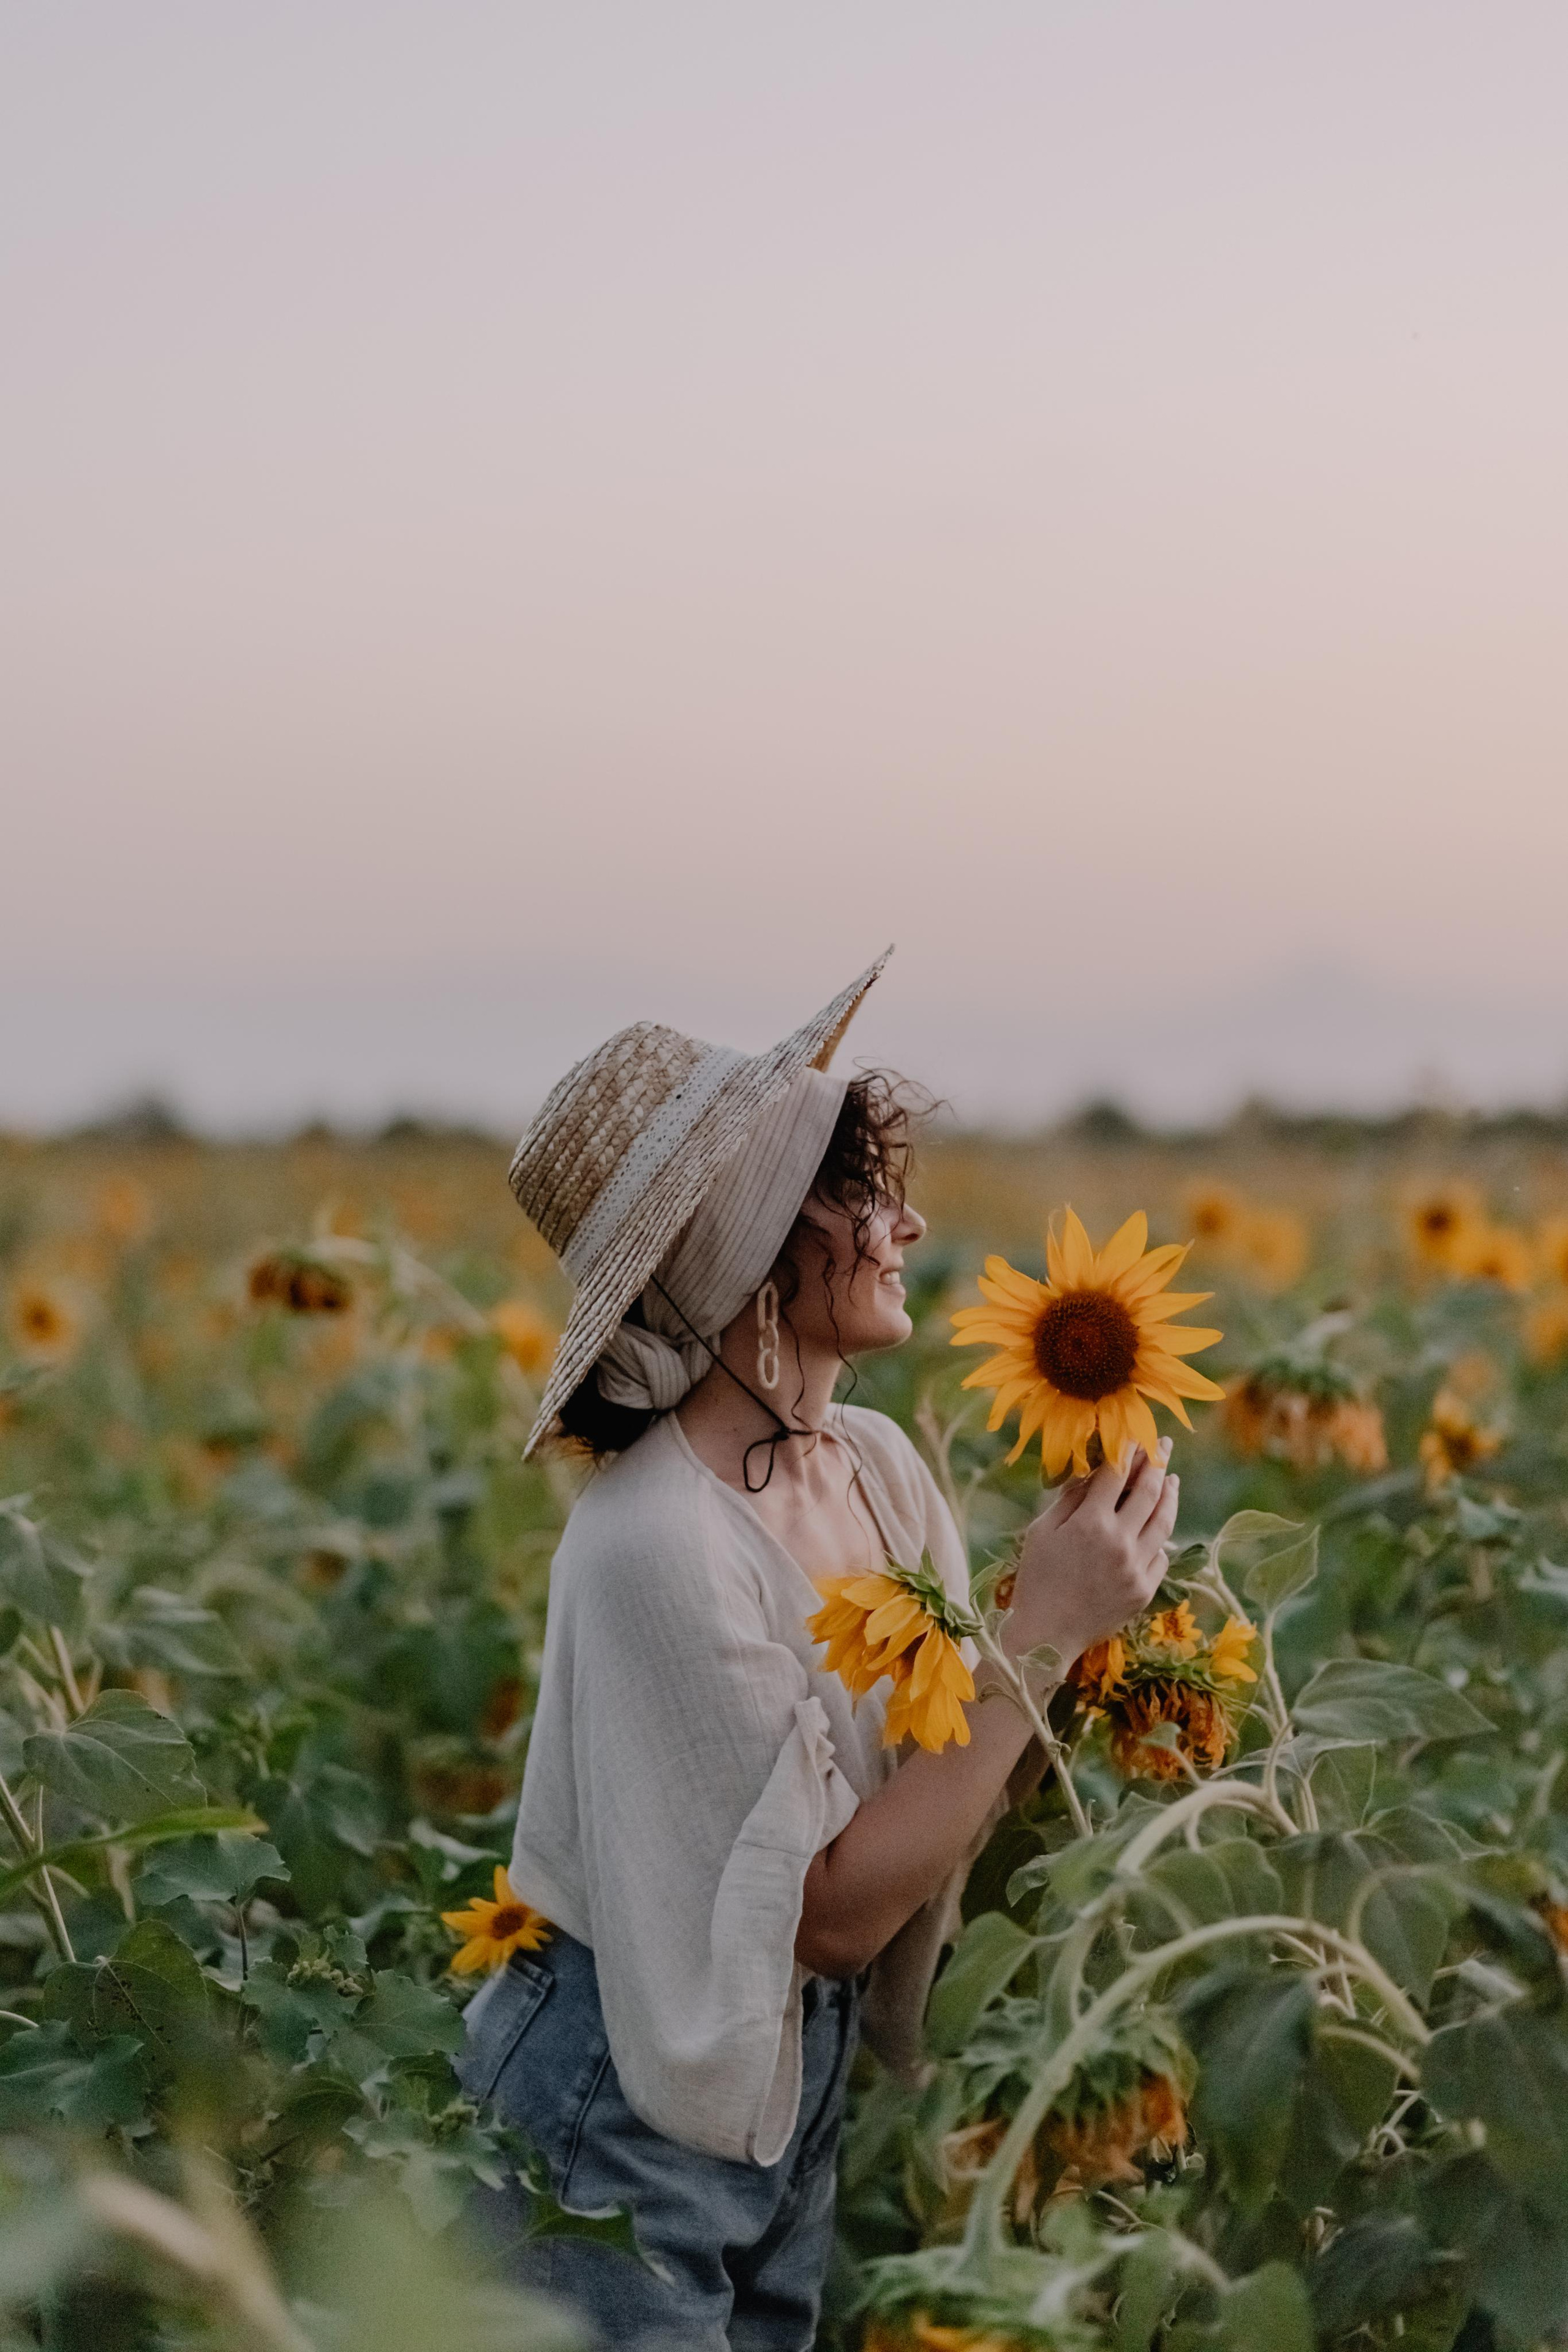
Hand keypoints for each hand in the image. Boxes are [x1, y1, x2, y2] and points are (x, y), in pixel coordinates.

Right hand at [1001, 1443, 1177, 1669]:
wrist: (1045, 1635)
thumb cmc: (1035, 1579)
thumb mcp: (1042, 1531)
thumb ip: (1070, 1499)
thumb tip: (1093, 1471)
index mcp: (1090, 1523)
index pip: (1118, 1473)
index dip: (1129, 1449)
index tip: (1136, 1435)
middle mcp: (1119, 1542)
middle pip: (1149, 1492)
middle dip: (1158, 1463)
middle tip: (1165, 1446)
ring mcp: (1136, 1568)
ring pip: (1164, 1522)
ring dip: (1170, 1496)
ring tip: (1172, 1480)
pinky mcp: (1145, 1590)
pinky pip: (1161, 1556)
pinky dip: (1160, 1537)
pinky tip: (1158, 1527)